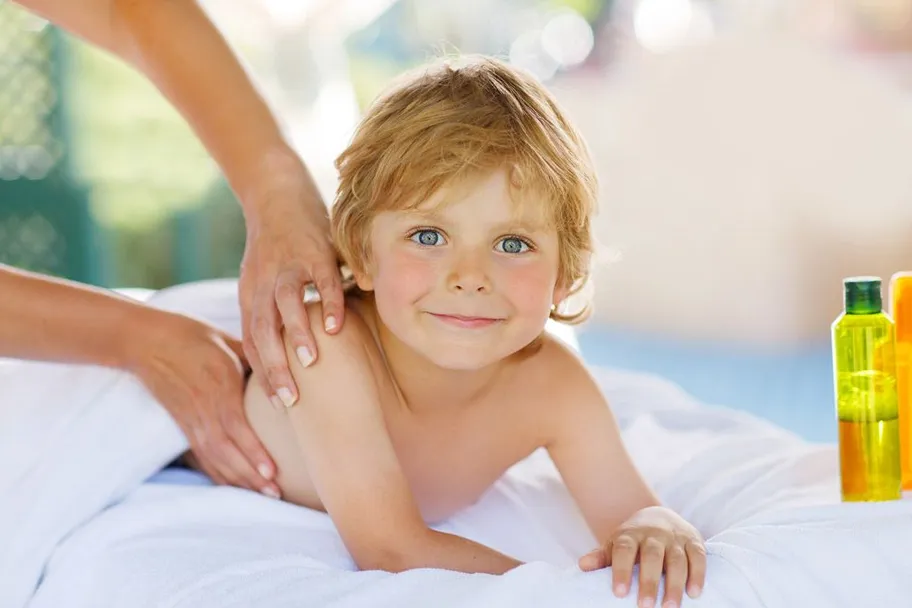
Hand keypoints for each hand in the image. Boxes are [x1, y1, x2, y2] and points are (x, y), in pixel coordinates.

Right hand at [130, 309, 280, 497]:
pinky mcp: (183, 426)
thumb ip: (257, 364)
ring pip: (214, 458)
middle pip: (226, 450)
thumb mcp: (230, 343)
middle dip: (250, 474)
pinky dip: (219, 474)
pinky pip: (201, 456)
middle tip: (276, 491)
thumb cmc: (195, 337)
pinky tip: (236, 485)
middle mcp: (202, 408)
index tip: (273, 471)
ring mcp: (190, 420)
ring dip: (238, 479)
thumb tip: (287, 384)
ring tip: (264, 493)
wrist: (147, 342)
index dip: (253, 451)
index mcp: (217, 385)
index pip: (236, 425)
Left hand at [239, 161, 344, 407]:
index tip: (277, 406)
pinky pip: (320, 281)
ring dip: (296, 334)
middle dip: (275, 368)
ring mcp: (288, 266)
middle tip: (291, 400)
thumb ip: (271, 316)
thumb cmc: (275, 246)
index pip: (252, 343)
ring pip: (286, 306)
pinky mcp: (313, 250)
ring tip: (310, 363)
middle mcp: (263, 285)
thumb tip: (284, 356)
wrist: (276, 195)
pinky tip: (337, 327)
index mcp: (251, 297)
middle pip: (263, 332)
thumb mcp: (263, 282)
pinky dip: (327, 303)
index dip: (263, 374)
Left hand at [579, 506, 705, 607]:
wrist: (658, 516)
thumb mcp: (615, 544)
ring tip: (670, 606)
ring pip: (677, 559)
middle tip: (645, 606)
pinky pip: (698, 557)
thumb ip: (601, 556)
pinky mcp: (693, 541)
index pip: (624, 550)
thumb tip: (582, 566)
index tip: (619, 593)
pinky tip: (694, 593)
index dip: (621, 570)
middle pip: (652, 556)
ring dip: (675, 584)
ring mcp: (675, 537)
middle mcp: (654, 533)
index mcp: (630, 534)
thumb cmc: (633, 540)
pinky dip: (698, 574)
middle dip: (649, 581)